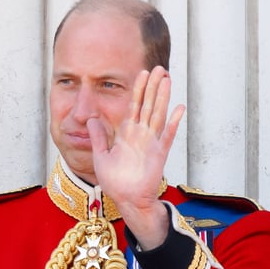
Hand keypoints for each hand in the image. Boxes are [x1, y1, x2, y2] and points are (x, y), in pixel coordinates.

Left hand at [90, 66, 184, 249]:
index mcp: (127, 134)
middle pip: (148, 105)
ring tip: (167, 79)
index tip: (142, 73)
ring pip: (158, 114)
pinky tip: (179, 108)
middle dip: (153, 86)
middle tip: (159, 68)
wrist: (127, 200)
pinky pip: (167, 136)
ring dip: (163, 97)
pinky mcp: (159, 154)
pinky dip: (173, 122)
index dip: (138, 89)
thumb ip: (98, 137)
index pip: (134, 106)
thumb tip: (90, 119)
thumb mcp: (101, 156)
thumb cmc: (115, 182)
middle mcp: (141, 135)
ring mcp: (151, 143)